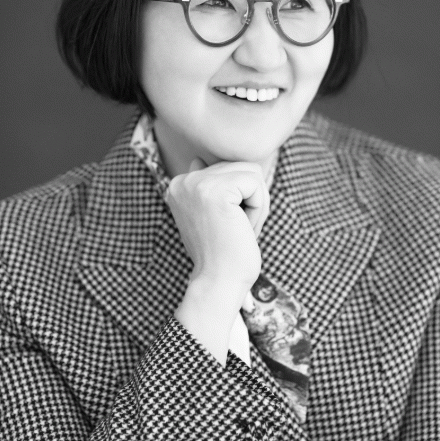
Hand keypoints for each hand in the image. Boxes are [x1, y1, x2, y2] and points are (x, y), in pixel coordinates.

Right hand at [168, 158, 269, 363]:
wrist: (217, 283)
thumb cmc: (222, 254)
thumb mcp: (210, 214)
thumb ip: (206, 185)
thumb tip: (198, 158)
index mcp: (180, 184)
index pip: (228, 169)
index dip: (239, 198)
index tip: (224, 225)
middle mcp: (184, 179)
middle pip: (242, 167)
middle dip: (250, 200)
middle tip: (234, 230)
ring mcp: (197, 183)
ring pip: (253, 174)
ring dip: (256, 205)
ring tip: (237, 228)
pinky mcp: (215, 190)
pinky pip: (257, 184)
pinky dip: (259, 209)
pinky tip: (242, 228)